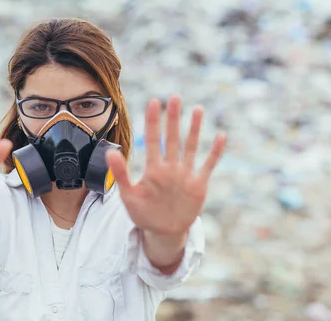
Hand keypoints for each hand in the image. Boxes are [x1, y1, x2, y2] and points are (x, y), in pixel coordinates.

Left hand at [106, 95, 225, 236]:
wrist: (163, 232)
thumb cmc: (144, 214)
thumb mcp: (129, 196)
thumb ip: (120, 174)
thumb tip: (109, 151)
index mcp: (153, 169)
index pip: (152, 140)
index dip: (153, 121)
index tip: (153, 102)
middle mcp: (170, 167)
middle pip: (172, 138)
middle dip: (173, 118)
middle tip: (174, 97)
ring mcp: (185, 174)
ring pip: (190, 147)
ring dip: (194, 129)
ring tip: (197, 109)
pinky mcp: (198, 184)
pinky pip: (208, 165)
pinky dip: (214, 152)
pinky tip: (221, 136)